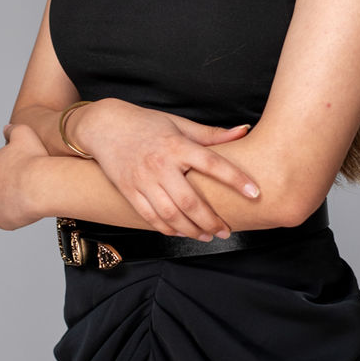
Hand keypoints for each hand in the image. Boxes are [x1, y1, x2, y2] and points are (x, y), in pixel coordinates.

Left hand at [0, 123, 48, 229]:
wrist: (40, 186)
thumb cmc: (32, 159)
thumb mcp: (24, 133)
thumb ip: (12, 129)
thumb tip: (7, 129)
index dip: (4, 163)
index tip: (18, 164)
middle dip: (2, 183)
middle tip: (23, 180)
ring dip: (6, 199)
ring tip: (27, 194)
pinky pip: (5, 217)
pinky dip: (13, 214)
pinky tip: (27, 207)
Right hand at [67, 100, 259, 239]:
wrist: (105, 126)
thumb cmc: (147, 124)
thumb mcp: (179, 124)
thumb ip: (211, 135)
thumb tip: (243, 131)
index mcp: (177, 145)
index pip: (213, 164)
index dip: (236, 179)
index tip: (254, 192)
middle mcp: (160, 164)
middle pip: (190, 200)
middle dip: (211, 220)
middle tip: (226, 230)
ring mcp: (143, 180)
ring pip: (171, 214)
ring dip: (192, 230)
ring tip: (207, 236)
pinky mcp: (129, 191)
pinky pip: (150, 217)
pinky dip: (168, 228)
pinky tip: (181, 232)